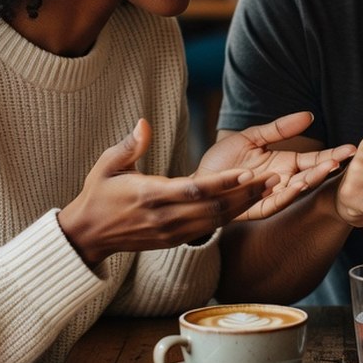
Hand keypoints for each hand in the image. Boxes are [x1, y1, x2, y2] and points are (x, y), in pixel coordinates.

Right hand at [58, 120, 275, 266]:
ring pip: (216, 220)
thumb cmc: (98, 194)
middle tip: (274, 178)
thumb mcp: (106, 165)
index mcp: (149, 195)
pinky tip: (249, 203)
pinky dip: (231, 216)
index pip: (194, 189)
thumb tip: (144, 122)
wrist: (87, 236)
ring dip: (245, 205)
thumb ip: (129, 145)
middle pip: (214, 208)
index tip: (248, 171)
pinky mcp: (174, 240)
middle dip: (246, 194)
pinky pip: (208, 228)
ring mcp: (171, 232)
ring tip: (271, 188)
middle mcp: (164, 217)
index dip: (223, 182)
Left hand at [199, 112, 356, 221]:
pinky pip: (275, 203)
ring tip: (325, 169)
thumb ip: (279, 128)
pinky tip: (297, 184)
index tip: (351, 148)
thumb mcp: (253, 137)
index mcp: (285, 164)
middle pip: (310, 175)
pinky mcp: (256, 208)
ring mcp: (271, 196)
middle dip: (327, 168)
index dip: (332, 154)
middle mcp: (282, 181)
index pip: (314, 159)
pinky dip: (286, 195)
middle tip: (343, 159)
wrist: (198, 180)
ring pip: (296, 190)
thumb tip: (308, 115)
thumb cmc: (224, 159)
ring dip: (311, 180)